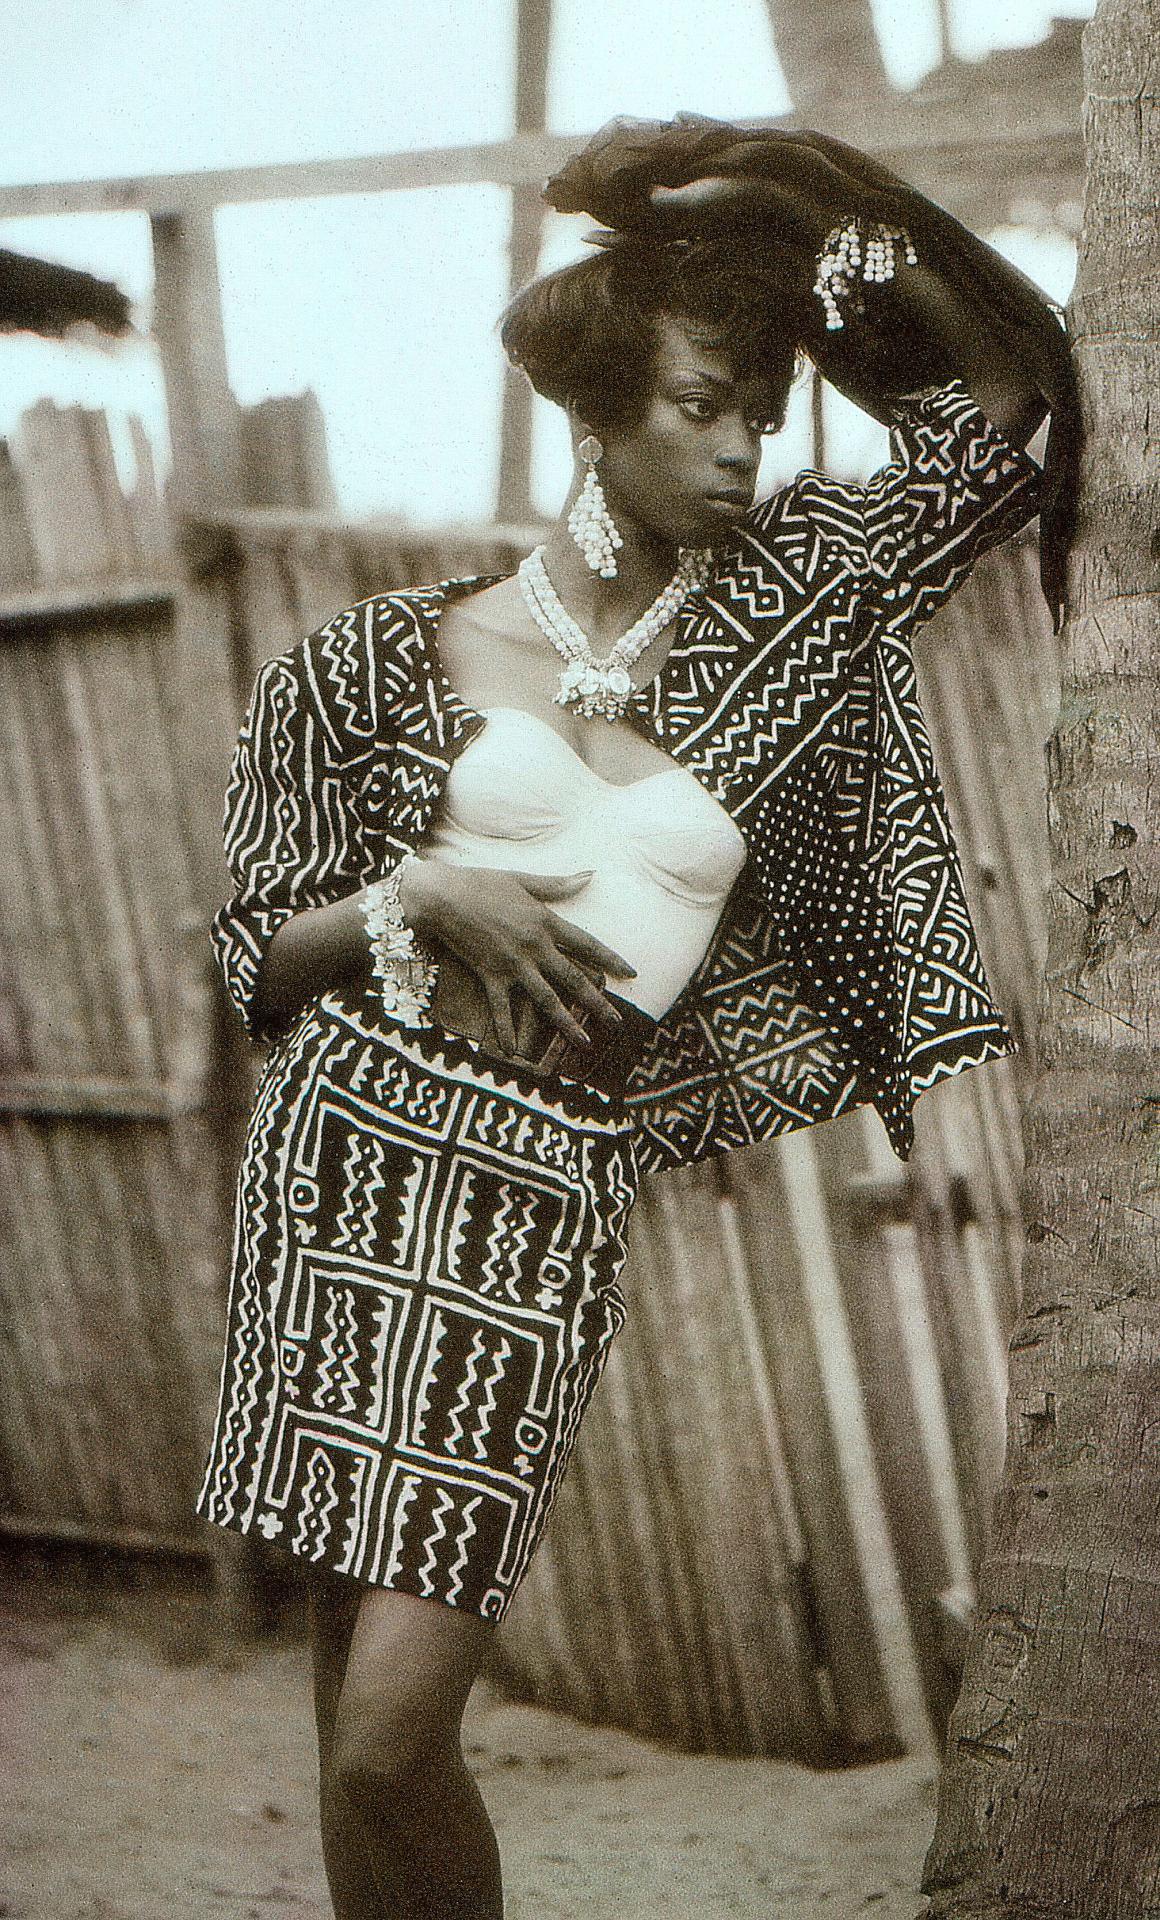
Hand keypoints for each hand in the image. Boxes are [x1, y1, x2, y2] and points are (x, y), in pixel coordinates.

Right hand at [400, 859, 636, 1057]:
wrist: (443, 896)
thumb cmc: (481, 883)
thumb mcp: (523, 879)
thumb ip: (558, 884)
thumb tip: (589, 875)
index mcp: (545, 921)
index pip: (587, 944)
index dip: (611, 960)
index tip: (630, 973)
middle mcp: (534, 947)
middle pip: (573, 979)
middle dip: (598, 1002)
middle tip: (617, 1022)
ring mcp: (513, 964)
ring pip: (546, 999)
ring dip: (567, 1023)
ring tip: (584, 1043)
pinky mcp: (490, 975)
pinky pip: (501, 1009)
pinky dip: (506, 1031)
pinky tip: (513, 1052)